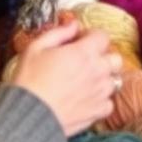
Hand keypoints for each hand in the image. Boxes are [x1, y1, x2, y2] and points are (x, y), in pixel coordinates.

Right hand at [11, 21, 121, 135]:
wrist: (26, 117)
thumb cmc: (28, 81)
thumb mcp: (36, 48)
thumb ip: (59, 33)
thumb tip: (74, 25)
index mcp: (84, 52)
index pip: (103, 36)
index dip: (92, 36)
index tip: (80, 41)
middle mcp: (97, 71)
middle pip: (115, 58)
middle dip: (103, 56)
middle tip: (86, 61)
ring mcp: (100, 92)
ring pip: (114, 80)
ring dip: (103, 79)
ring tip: (86, 82)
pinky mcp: (97, 112)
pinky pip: (109, 103)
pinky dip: (101, 101)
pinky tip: (87, 100)